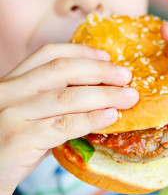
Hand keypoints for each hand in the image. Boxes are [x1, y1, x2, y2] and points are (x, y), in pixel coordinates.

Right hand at [0, 43, 138, 194]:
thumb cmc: (14, 142)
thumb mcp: (32, 112)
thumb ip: (56, 99)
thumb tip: (101, 92)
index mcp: (15, 80)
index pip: (49, 54)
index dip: (81, 52)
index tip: (107, 57)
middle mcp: (11, 91)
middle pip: (63, 70)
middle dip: (100, 71)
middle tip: (126, 77)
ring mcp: (13, 114)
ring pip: (67, 97)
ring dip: (104, 96)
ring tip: (128, 97)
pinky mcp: (19, 139)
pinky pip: (63, 125)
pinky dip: (91, 119)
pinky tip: (111, 116)